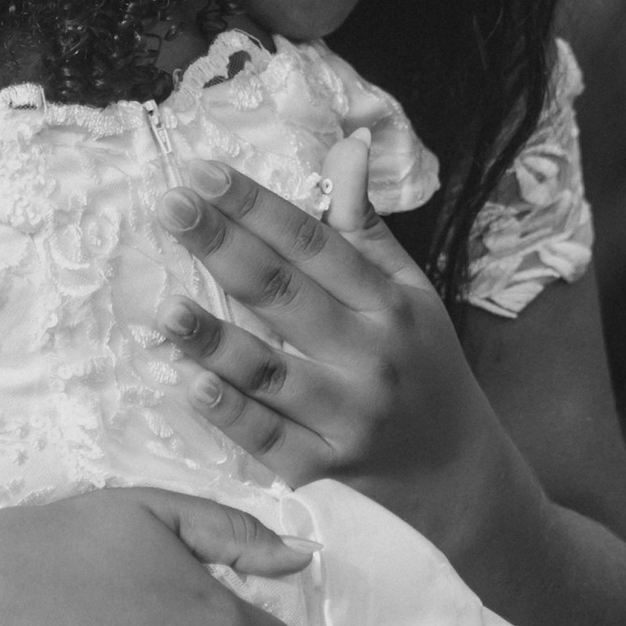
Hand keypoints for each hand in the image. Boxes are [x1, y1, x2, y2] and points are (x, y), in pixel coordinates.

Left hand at [154, 150, 499, 518]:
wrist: (459, 477)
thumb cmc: (424, 368)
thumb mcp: (411, 294)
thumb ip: (367, 228)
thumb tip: (347, 147)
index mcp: (388, 303)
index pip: (313, 242)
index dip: (256, 205)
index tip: (202, 173)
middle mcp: (369, 355)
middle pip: (284, 294)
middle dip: (223, 247)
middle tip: (170, 208)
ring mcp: (347, 416)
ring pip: (271, 370)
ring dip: (215, 339)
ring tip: (167, 306)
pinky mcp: (325, 470)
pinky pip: (271, 440)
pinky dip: (233, 414)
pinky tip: (193, 385)